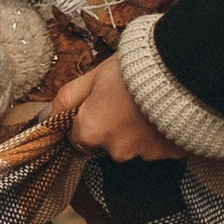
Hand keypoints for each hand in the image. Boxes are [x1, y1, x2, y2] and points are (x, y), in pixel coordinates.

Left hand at [58, 53, 181, 162]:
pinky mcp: (171, 152)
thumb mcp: (92, 77)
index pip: (79, 138)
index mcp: (93, 132)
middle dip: (114, 126)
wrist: (179, 69)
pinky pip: (161, 146)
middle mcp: (117, 149)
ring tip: (150, 103)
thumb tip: (44, 118)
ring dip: (139, 130)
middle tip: (127, 99)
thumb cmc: (132, 69)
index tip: (100, 103)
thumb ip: (66, 100)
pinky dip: (160, 133)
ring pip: (135, 145)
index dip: (88, 119)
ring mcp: (145, 154)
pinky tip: (165, 112)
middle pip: (108, 144)